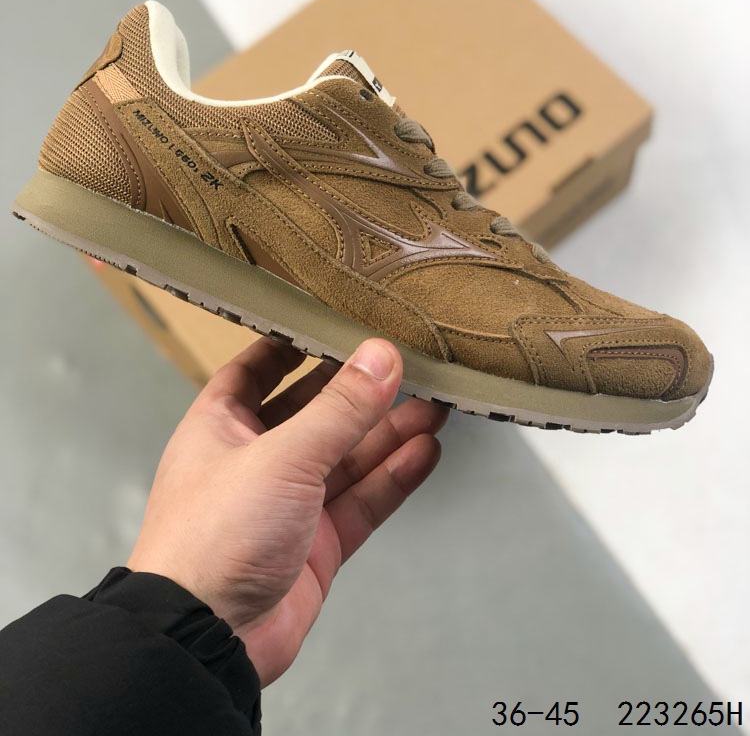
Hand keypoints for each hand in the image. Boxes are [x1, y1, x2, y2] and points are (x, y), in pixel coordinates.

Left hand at [127, 336, 446, 685]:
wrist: (205, 642)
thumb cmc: (215, 536)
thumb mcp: (282, 456)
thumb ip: (339, 408)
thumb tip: (382, 356)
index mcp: (222, 425)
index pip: (260, 369)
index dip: (296, 343)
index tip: (338, 320)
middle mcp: (256, 459)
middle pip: (317, 412)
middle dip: (362, 391)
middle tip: (411, 365)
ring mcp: (289, 504)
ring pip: (348, 457)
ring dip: (390, 432)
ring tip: (437, 402)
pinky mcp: (317, 544)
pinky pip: (362, 500)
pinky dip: (394, 477)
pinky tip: (426, 451)